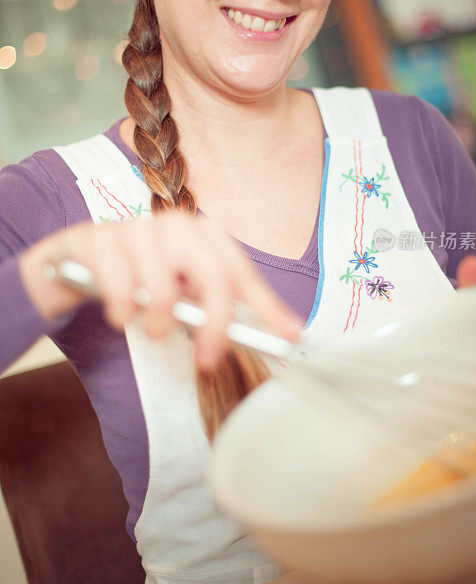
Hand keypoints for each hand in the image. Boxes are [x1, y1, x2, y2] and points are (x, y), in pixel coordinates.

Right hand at [20, 212, 303, 368]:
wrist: (76, 264)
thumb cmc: (140, 278)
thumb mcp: (183, 290)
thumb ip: (222, 307)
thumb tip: (284, 332)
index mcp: (202, 234)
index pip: (241, 270)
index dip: (267, 305)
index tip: (290, 337)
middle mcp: (175, 224)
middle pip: (212, 277)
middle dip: (215, 326)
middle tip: (207, 359)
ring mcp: (136, 228)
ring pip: (163, 289)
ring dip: (159, 323)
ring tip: (153, 331)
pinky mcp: (98, 240)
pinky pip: (120, 290)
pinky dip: (123, 314)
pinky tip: (121, 317)